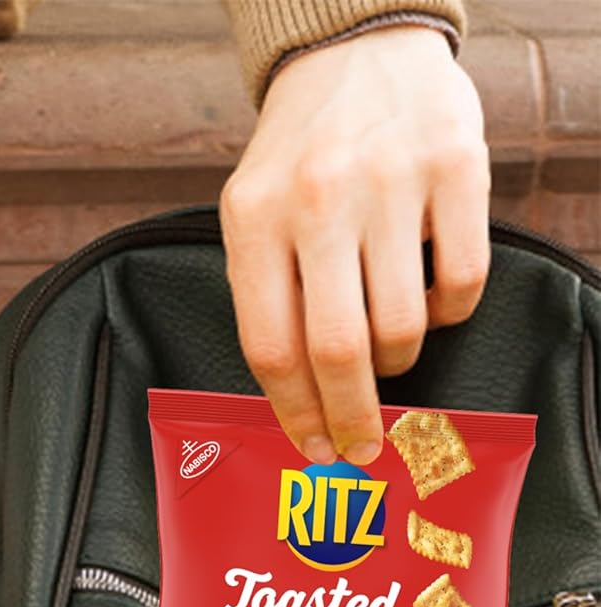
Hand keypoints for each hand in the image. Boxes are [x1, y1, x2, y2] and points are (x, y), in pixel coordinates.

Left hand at [221, 25, 488, 466]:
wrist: (353, 52)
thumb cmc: (297, 156)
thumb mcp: (250, 215)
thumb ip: (263, 296)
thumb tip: (293, 401)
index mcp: (254, 220)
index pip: (271, 348)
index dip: (294, 413)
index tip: (313, 448)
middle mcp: (319, 200)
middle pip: (338, 351)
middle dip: (351, 415)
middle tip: (360, 446)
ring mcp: (391, 181)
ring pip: (403, 325)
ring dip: (398, 361)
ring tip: (388, 352)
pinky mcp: (457, 166)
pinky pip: (461, 282)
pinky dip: (447, 312)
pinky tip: (428, 300)